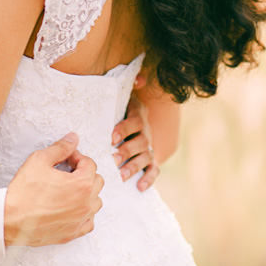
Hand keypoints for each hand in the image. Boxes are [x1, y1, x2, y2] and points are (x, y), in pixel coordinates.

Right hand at [3, 133, 104, 245]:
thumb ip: (60, 148)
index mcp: (82, 184)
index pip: (90, 164)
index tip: (66, 159)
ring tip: (69, 190)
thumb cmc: (23, 192)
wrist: (8, 220)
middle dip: (84, 173)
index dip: (77, 157)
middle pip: (96, 182)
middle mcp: (86, 203)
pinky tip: (72, 209)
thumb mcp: (39, 160)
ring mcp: (80, 220)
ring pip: (95, 202)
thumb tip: (73, 138)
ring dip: (87, 193)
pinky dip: (84, 214)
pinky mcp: (73, 234)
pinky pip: (89, 222)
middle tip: (67, 173)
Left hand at [111, 74, 158, 191]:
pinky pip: (153, 170)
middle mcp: (146, 131)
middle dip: (126, 151)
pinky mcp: (151, 160)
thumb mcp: (123, 97)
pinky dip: (149, 178)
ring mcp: (149, 147)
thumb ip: (128, 88)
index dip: (124, 129)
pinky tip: (140, 187)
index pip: (134, 121)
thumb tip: (139, 79)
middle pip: (140, 141)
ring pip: (145, 157)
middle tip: (112, 159)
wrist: (135, 123)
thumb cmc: (121, 111)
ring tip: (121, 176)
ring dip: (134, 166)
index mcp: (138, 116)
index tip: (111, 138)